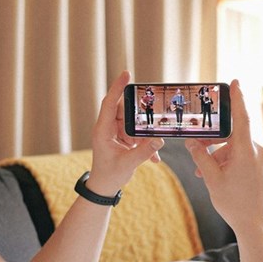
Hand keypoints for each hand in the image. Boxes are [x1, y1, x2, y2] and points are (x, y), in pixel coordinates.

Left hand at [88, 71, 163, 195]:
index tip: (127, 73)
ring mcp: (116, 133)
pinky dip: (146, 145)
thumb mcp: (128, 164)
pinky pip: (137, 136)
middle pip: (125, 111)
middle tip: (152, 112)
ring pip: (134, 124)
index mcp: (103, 130)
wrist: (104, 188)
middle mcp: (108, 128)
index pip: (110, 103)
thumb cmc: (109, 176)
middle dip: (140, 115)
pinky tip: (153, 158)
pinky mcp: (123, 140)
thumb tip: (159, 140)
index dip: (117, 87)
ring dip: (145, 135)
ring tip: (152, 148)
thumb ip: (144, 152)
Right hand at [185, 80, 262, 232]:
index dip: (238, 99)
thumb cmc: (234, 203)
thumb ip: (201, 157)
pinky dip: (226, 161)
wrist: (254, 224)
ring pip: (234, 148)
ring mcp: (260, 160)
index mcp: (246, 152)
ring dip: (217, 156)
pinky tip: (214, 175)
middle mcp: (257, 152)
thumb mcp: (211, 179)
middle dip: (212, 143)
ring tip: (201, 172)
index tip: (235, 82)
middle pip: (231, 137)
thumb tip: (192, 142)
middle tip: (195, 150)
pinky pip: (241, 156)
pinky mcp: (260, 167)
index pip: (241, 119)